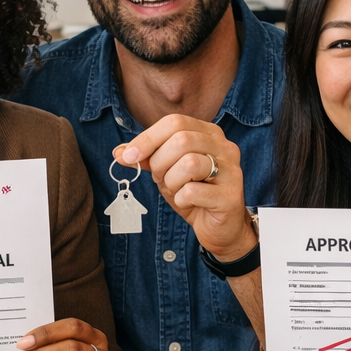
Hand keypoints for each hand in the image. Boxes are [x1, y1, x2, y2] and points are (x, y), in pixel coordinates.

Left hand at [115, 114, 254, 260]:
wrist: (219, 228)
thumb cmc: (194, 195)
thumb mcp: (166, 172)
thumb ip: (146, 158)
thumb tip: (119, 152)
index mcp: (209, 134)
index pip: (174, 122)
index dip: (147, 138)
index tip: (128, 156)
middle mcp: (225, 147)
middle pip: (181, 140)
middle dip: (160, 163)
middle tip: (159, 179)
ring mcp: (231, 170)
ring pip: (189, 163)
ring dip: (171, 182)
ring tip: (176, 191)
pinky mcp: (230, 195)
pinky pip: (193, 191)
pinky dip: (181, 199)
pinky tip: (188, 203)